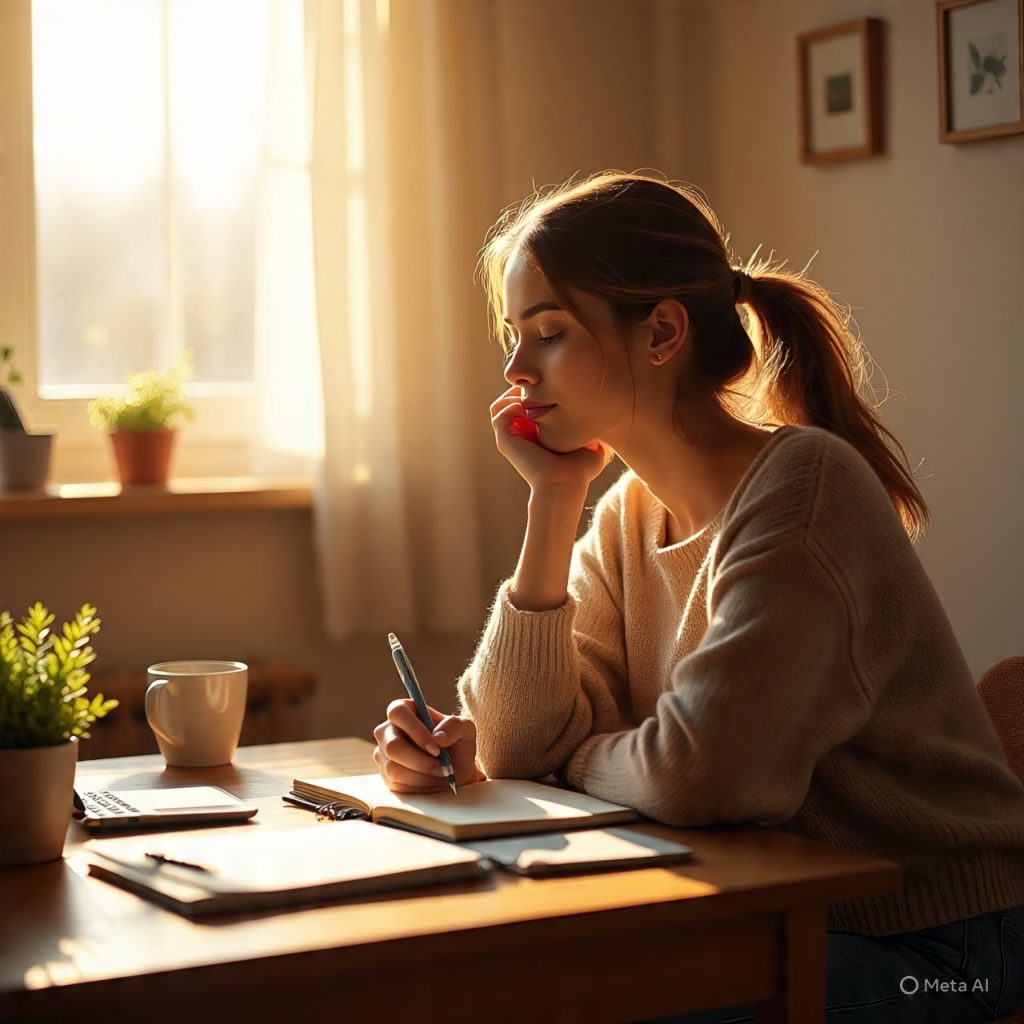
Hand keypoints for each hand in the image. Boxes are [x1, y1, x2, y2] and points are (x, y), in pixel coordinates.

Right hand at [372, 699, 481, 792]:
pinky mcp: (385, 776)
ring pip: (394, 768)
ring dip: (423, 775)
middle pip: (393, 746)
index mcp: (405, 710)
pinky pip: (397, 784)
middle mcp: (387, 730)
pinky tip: (431, 781)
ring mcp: (383, 754)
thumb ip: (454, 727)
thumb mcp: (465, 730)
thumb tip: (438, 737)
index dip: (415, 730)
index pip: (398, 712)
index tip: (436, 748)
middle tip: (442, 767)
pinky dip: (419, 787)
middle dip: (420, 761)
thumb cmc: (457, 745)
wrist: (455, 772)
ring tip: (440, 773)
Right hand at [490, 386, 613, 494]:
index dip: (537, 390)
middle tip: (542, 384)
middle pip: (512, 399)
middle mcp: (520, 434)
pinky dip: (511, 404)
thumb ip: (595, 429)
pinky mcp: (505, 440)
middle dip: (525, 388)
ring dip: (514, 394)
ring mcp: (511, 437)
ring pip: (500, 405)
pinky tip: (528, 407)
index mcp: (536, 433)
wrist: (565, 484)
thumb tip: (611, 413)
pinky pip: (499, 414)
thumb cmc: (580, 470)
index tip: (555, 385)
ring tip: (533, 394)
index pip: (528, 403)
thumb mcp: (591, 443)